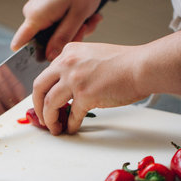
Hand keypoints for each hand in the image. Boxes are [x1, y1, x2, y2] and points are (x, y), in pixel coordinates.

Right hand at [11, 0, 104, 60]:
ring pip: (53, 30)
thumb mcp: (77, 15)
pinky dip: (71, 18)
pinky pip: (56, 19)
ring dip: (74, 28)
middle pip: (44, 40)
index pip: (21, 43)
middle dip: (68, 38)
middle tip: (88, 28)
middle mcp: (32, 12)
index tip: (46, 63)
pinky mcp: (46, 2)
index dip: (31, 57)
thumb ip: (63, 38)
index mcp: (36, 16)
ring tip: (91, 18)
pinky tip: (86, 12)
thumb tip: (50, 57)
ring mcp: (39, 7)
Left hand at [32, 42, 148, 134]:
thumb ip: (76, 66)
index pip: (47, 73)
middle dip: (37, 106)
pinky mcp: (84, 95)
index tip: (44, 101)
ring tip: (55, 128)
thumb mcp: (92, 55)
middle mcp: (67, 63)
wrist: (142, 66)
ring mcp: (74, 79)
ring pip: (49, 104)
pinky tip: (72, 128)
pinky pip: (71, 115)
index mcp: (69, 52)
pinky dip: (71, 125)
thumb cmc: (125, 63)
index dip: (44, 91)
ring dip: (50, 119)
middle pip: (39, 88)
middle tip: (42, 118)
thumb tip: (66, 88)